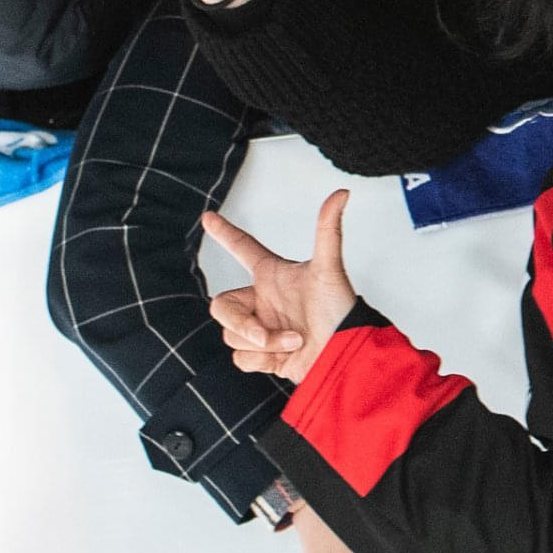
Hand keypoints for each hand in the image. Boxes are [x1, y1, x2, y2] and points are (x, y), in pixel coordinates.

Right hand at [205, 189, 356, 385]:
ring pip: (232, 335)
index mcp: (272, 275)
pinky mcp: (264, 356)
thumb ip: (329, 231)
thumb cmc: (341, 311)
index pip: (243, 247)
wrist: (345, 355)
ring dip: (264, 344)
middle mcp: (263, 300)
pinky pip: (241, 358)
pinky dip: (262, 360)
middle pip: (221, 306)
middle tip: (263, 335)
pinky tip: (285, 357)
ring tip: (294, 341)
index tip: (208, 217)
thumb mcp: (330, 270)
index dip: (225, 232)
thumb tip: (342, 192)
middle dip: (240, 323)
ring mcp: (262, 328)